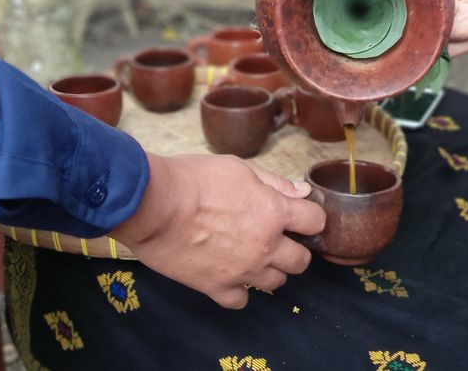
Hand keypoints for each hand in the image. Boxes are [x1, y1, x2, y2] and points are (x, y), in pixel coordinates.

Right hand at [111, 153, 325, 308]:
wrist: (152, 205)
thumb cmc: (194, 179)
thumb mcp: (238, 167)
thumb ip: (274, 182)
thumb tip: (301, 192)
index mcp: (274, 212)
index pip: (315, 221)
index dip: (310, 218)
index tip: (300, 217)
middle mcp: (265, 246)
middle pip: (301, 261)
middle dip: (294, 250)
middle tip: (278, 240)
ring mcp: (242, 271)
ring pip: (276, 283)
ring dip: (271, 270)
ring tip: (254, 257)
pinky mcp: (216, 287)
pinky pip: (241, 300)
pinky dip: (239, 291)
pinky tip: (231, 276)